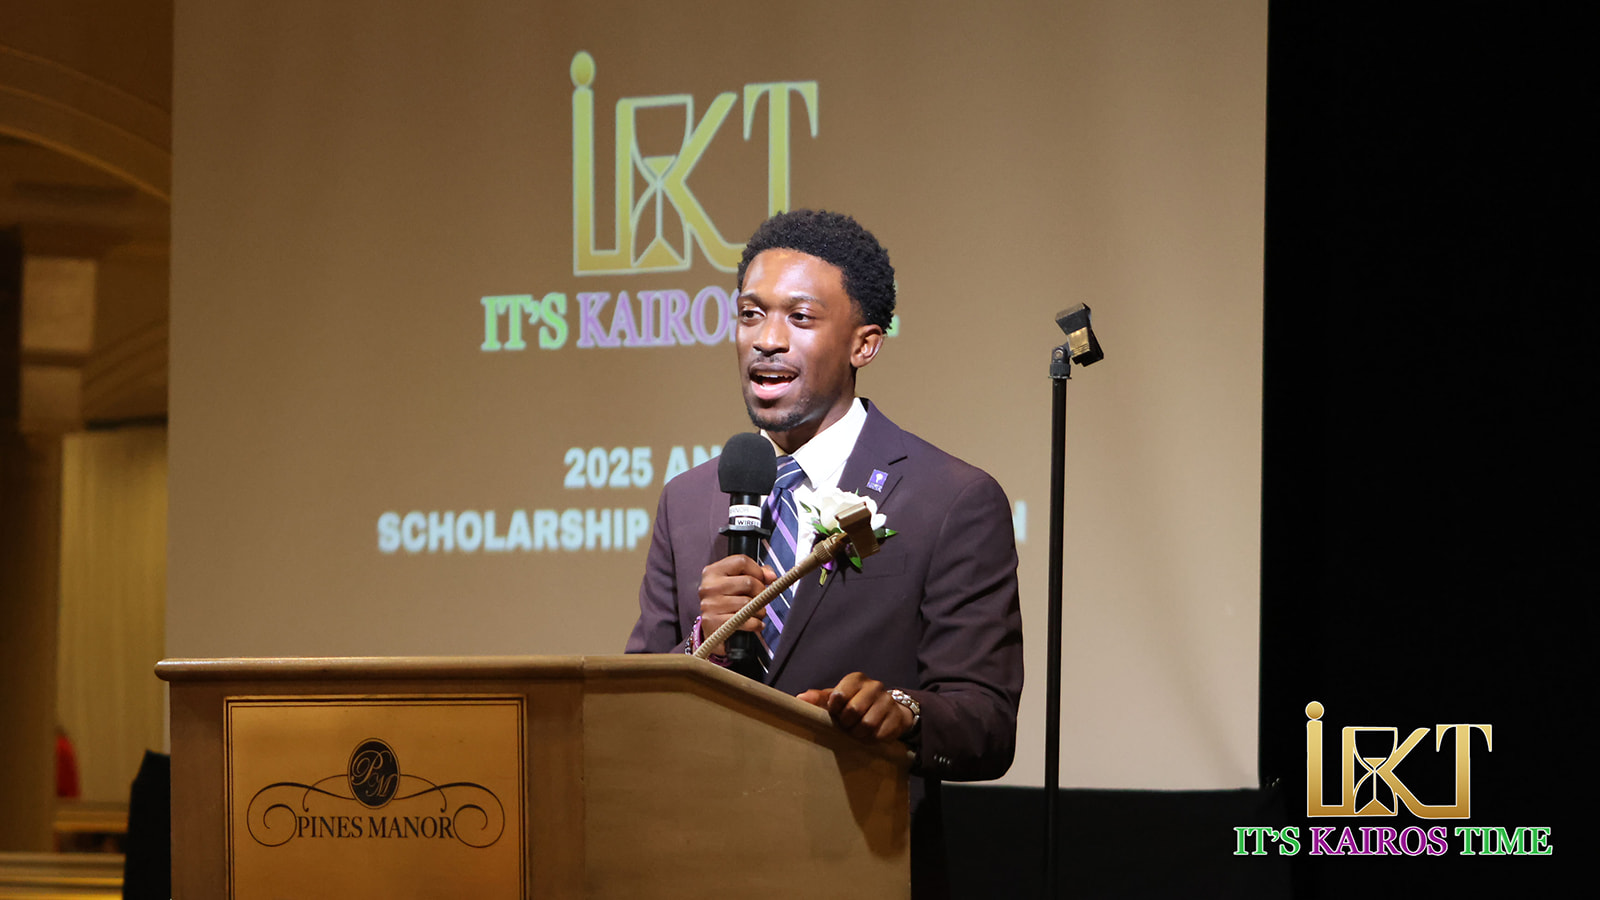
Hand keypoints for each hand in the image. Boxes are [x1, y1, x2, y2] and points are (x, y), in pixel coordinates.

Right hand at [698, 555, 775, 654]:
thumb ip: (757, 574)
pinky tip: (755, 624)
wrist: (712, 632)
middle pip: (748, 582)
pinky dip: (755, 624)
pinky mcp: (712, 622)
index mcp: (712, 571)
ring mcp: (709, 604)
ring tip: (756, 613)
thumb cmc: (727, 604)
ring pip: (748, 603)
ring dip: (759, 610)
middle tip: (760, 599)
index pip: (742, 561)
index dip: (758, 571)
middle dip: (761, 592)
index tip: (762, 580)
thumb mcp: (737, 584)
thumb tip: (771, 576)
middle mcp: (708, 586)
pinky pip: (744, 620)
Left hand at [797, 672, 915, 741]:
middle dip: (847, 724)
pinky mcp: (897, 716)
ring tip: (857, 731)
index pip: (838, 696)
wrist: (888, 710)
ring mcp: (887, 701)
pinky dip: (872, 739)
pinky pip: (880, 734)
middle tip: (847, 725)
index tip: (835, 713)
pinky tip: (870, 734)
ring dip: (858, 733)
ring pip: (867, 724)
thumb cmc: (855, 703)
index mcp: (856, 679)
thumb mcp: (836, 698)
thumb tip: (799, 699)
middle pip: (853, 711)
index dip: (834, 709)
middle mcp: (874, 686)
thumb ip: (818, 698)